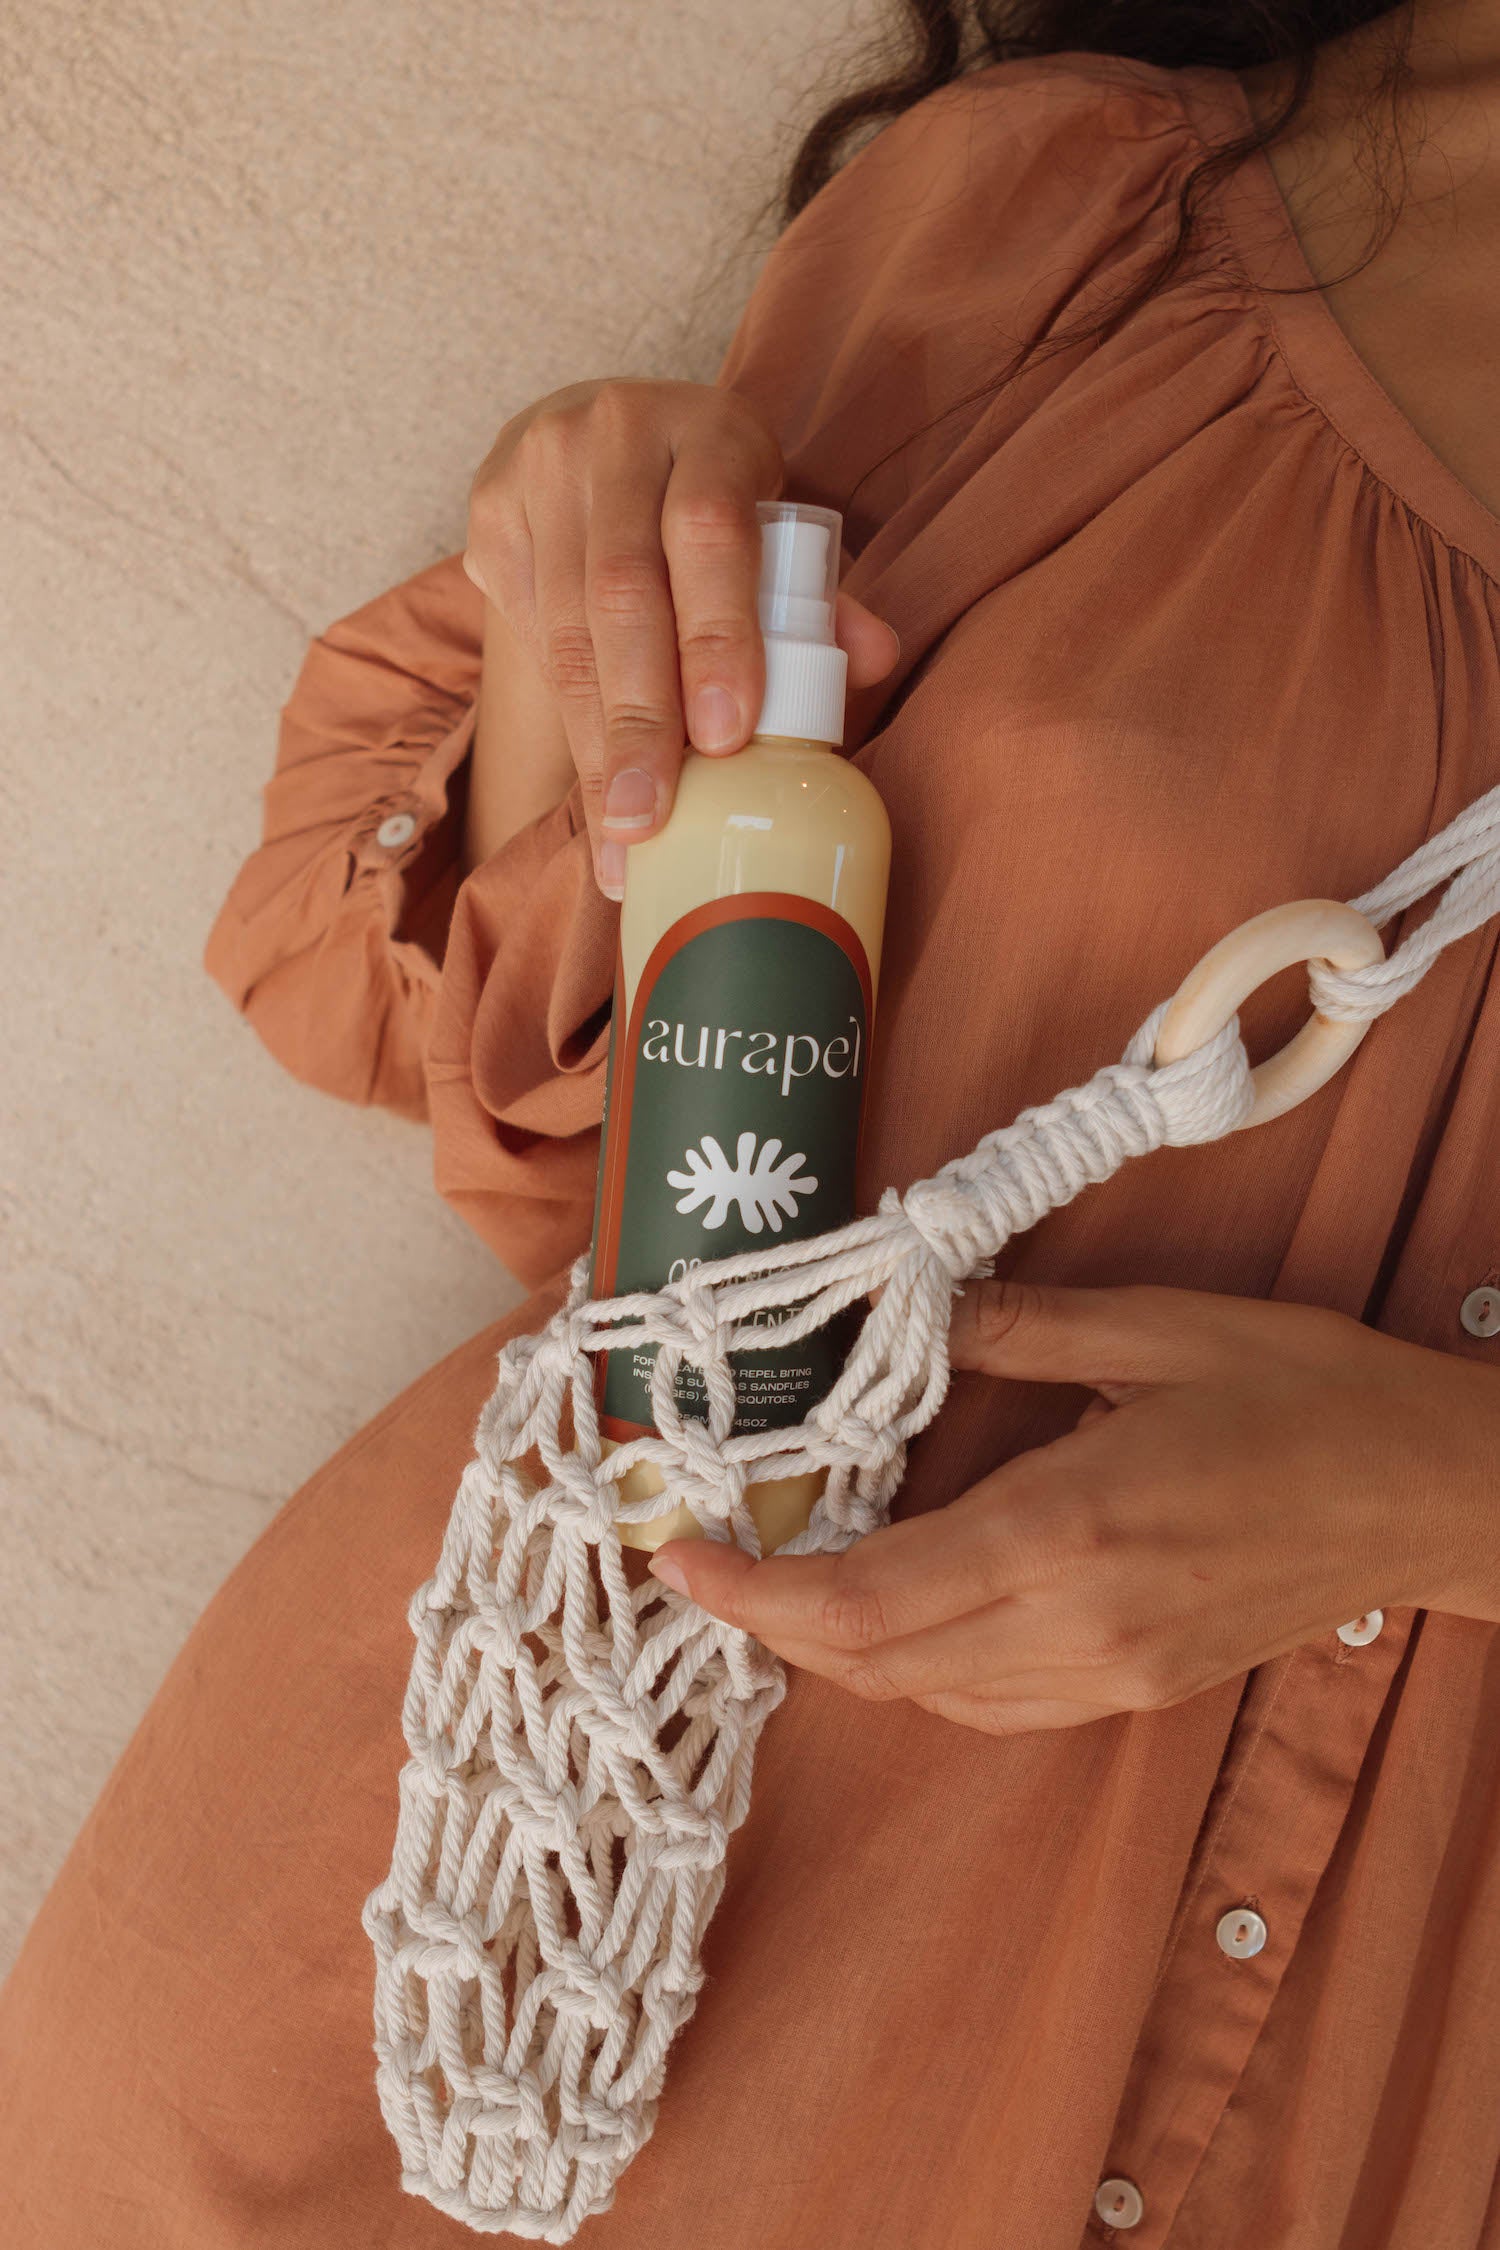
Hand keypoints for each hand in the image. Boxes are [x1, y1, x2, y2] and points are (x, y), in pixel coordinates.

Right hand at [462, 378, 899, 896]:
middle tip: (650, 819)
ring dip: (594, 742)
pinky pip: (526, 633)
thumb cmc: (713, 504)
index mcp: (708, 430)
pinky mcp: (493, 515)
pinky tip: (591, 788)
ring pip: (564, 626)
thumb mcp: (772, 528)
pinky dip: (562, 720)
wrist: (602, 439)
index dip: (717, 636)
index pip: (709, 532)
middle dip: (639, 718)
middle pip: (622, 592)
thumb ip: (816, 596)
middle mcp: (614, 435)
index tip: (726, 736)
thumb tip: (875, 659)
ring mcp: (540, 471)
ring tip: (621, 832)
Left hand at [646, 1280, 1499, 1734]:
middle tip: (711, 1551)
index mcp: (1074, 1528)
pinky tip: (899, 1597)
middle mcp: (1081, 1626)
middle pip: (874, 1662)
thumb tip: (903, 1302)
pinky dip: (913, 1661)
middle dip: (772, 1617)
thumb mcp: (1159, 1328)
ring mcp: (1111, 1673)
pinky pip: (985, 1702)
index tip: (678, 1555)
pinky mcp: (1135, 1690)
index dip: (753, 1592)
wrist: (1432, 1496)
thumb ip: (1015, 1325)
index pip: (868, 1599)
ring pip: (922, 1693)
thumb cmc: (1307, 1395)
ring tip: (785, 1565)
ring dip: (837, 1640)